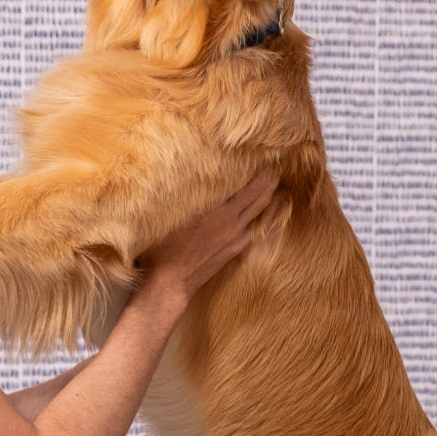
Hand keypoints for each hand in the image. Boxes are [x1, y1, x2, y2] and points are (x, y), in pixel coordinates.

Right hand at [136, 169, 279, 307]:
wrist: (170, 282)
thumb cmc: (161, 247)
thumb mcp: (166, 214)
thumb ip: (180, 193)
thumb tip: (181, 170)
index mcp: (214, 208)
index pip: (244, 181)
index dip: (257, 167)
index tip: (261, 153)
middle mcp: (230, 219)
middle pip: (260, 193)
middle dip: (269, 177)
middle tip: (275, 162)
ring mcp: (236, 235)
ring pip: (261, 209)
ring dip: (269, 193)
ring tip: (274, 181)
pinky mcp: (235, 248)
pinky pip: (256, 226)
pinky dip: (263, 214)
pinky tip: (264, 210)